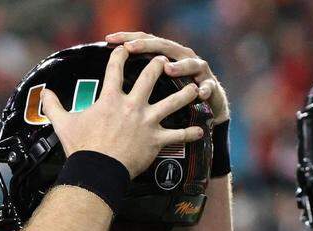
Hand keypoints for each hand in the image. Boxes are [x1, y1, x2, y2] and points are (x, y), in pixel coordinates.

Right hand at [42, 45, 203, 177]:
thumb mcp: (63, 123)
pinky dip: (190, 133)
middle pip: (150, 78)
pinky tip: (199, 129)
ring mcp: (146, 122)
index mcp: (110, 98)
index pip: (115, 68)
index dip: (121, 54)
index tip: (126, 47)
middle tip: (166, 61)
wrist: (97, 169)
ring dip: (185, 94)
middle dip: (159, 65)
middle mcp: (132, 105)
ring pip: (172, 102)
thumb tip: (44, 93)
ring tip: (194, 87)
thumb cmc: (80, 147)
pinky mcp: (156, 140)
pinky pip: (177, 135)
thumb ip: (54, 106)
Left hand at [106, 32, 229, 123]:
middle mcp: (181, 58)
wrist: (206, 110)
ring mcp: (197, 71)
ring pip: (189, 63)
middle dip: (148, 45)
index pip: (143, 41)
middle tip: (131, 47)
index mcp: (164, 55)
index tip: (109, 39)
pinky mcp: (210, 87)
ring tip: (168, 69)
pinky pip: (209, 87)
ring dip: (179, 66)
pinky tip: (200, 93)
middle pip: (164, 46)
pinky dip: (205, 89)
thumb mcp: (153, 87)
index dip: (127, 38)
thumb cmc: (174, 98)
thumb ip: (133, 79)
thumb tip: (101, 78)